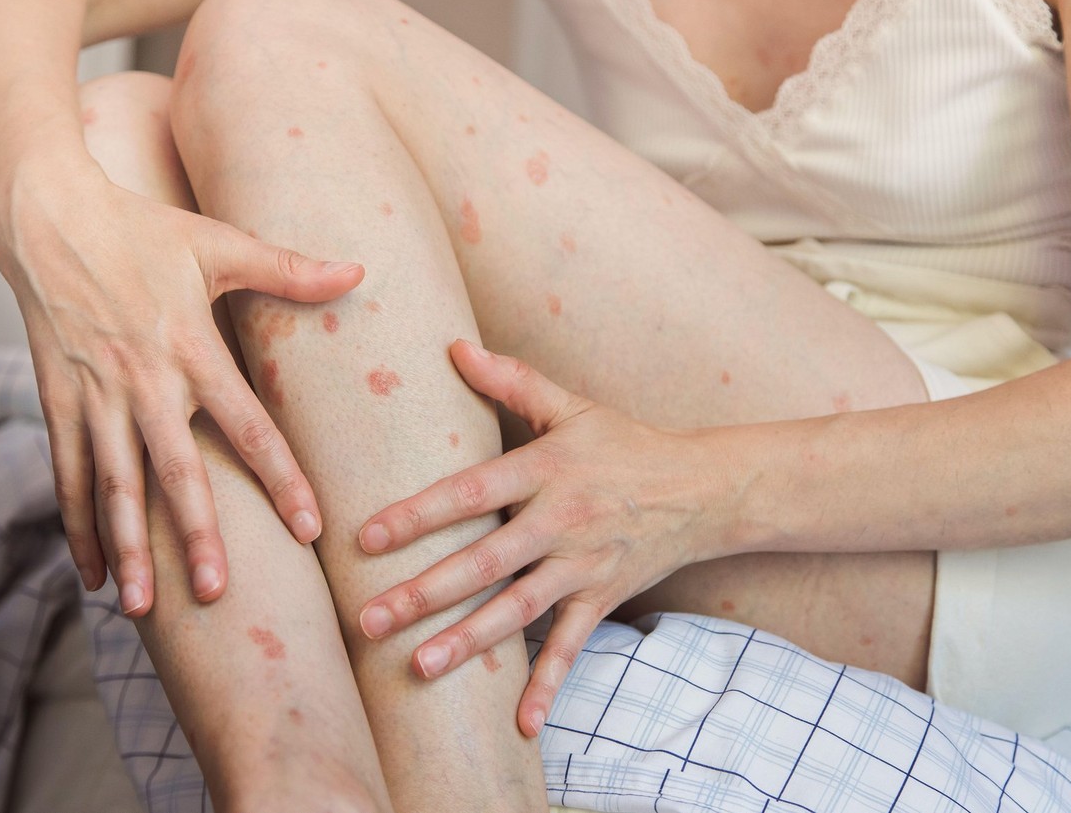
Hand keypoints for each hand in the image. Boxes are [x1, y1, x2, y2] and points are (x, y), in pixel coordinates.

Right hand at [0, 166, 362, 615]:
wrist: (47, 217)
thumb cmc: (142, 231)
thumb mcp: (219, 243)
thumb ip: (289, 268)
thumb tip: (359, 270)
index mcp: (192, 348)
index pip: (249, 427)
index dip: (282, 479)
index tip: (311, 529)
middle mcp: (144, 381)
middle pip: (176, 472)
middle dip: (197, 536)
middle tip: (220, 593)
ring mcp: (95, 396)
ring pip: (114, 486)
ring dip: (130, 547)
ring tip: (144, 607)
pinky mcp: (57, 401)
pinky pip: (66, 474)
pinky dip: (77, 525)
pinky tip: (93, 573)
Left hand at [357, 340, 728, 735]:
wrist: (704, 488)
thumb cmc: (627, 444)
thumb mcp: (573, 406)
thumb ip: (513, 380)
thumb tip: (455, 348)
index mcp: (546, 469)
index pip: (471, 491)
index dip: (418, 514)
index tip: (366, 539)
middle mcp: (561, 520)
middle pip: (484, 561)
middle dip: (425, 592)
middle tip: (370, 619)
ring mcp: (583, 565)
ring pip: (518, 609)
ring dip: (468, 640)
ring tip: (419, 666)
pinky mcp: (603, 596)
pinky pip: (572, 645)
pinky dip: (550, 683)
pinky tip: (523, 723)